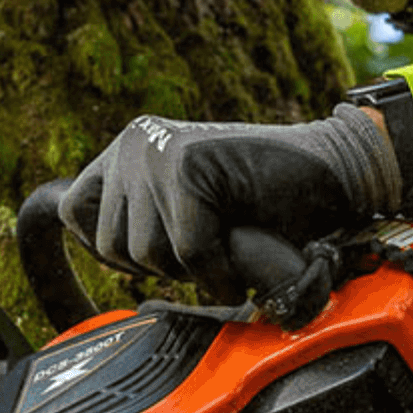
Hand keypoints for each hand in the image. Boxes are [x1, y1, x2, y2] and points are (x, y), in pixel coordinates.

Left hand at [59, 108, 400, 301]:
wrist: (338, 177)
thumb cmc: (271, 208)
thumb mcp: (185, 215)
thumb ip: (140, 226)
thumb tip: (85, 255)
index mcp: (128, 149)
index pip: (74, 212)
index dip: (116, 251)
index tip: (167, 251)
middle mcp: (134, 142)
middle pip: (109, 246)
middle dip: (164, 265)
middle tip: (213, 242)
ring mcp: (157, 150)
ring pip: (145, 254)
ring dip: (195, 268)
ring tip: (229, 241)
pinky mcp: (188, 165)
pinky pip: (187, 251)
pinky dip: (220, 270)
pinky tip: (243, 253)